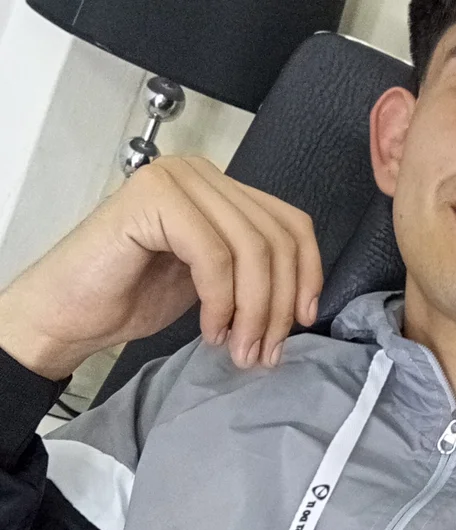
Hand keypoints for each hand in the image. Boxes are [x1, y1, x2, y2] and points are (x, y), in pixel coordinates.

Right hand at [0, 155, 322, 378]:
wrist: (70, 313)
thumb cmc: (134, 296)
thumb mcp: (215, 283)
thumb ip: (253, 274)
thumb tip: (303, 302)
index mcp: (221, 190)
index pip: (291, 224)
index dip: (308, 274)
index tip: (305, 320)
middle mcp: (202, 175)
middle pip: (276, 239)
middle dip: (279, 306)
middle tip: (266, 352)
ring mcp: (177, 181)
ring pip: (251, 249)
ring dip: (255, 311)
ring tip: (242, 350)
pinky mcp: (153, 200)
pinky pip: (215, 256)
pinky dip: (221, 302)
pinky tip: (210, 331)